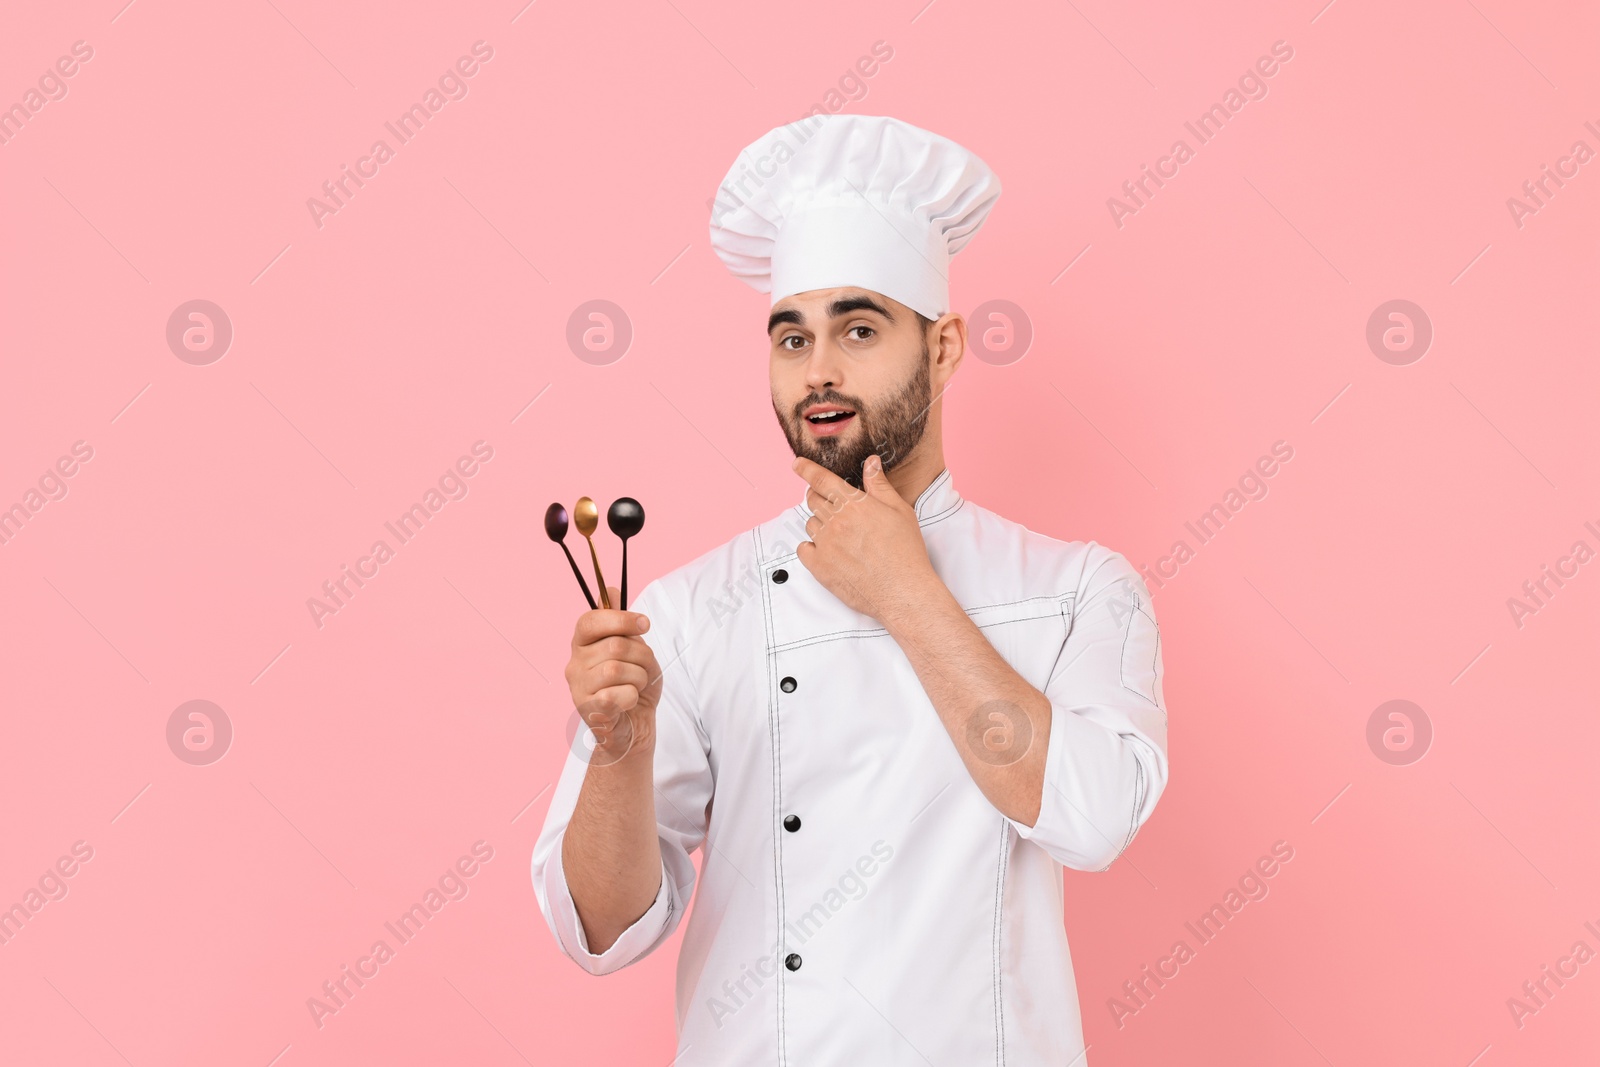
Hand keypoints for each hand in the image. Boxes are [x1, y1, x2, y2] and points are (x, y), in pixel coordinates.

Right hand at [565, 586, 660, 762]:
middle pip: (615, 645)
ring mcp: (578, 687)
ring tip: (638, 685)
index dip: (620, 619)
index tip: (644, 624)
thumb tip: (610, 588)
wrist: (635, 725)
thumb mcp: (633, 648)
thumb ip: (621, 621)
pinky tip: (629, 701)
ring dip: (639, 677)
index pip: (590, 620)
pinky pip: (617, 694)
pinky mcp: (587, 709)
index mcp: (583, 643)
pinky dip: (633, 697)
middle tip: (645, 668)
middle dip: (642, 655)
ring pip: (617, 669)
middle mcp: (574, 663)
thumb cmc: (633, 684)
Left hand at [793, 455, 935, 619]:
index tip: (797, 464)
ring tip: (841, 535)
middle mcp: (835, 521)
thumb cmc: (905, 551)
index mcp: (853, 504)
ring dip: (820, 524)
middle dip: (818, 497)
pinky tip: (828, 552)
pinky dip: (811, 548)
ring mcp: (825, 545)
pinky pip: (803, 549)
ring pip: (810, 525)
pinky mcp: (819, 567)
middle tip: (832, 505)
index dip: (806, 469)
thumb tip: (870, 462)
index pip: (821, 480)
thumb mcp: (899, 510)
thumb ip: (879, 485)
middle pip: (813, 501)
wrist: (902, 591)